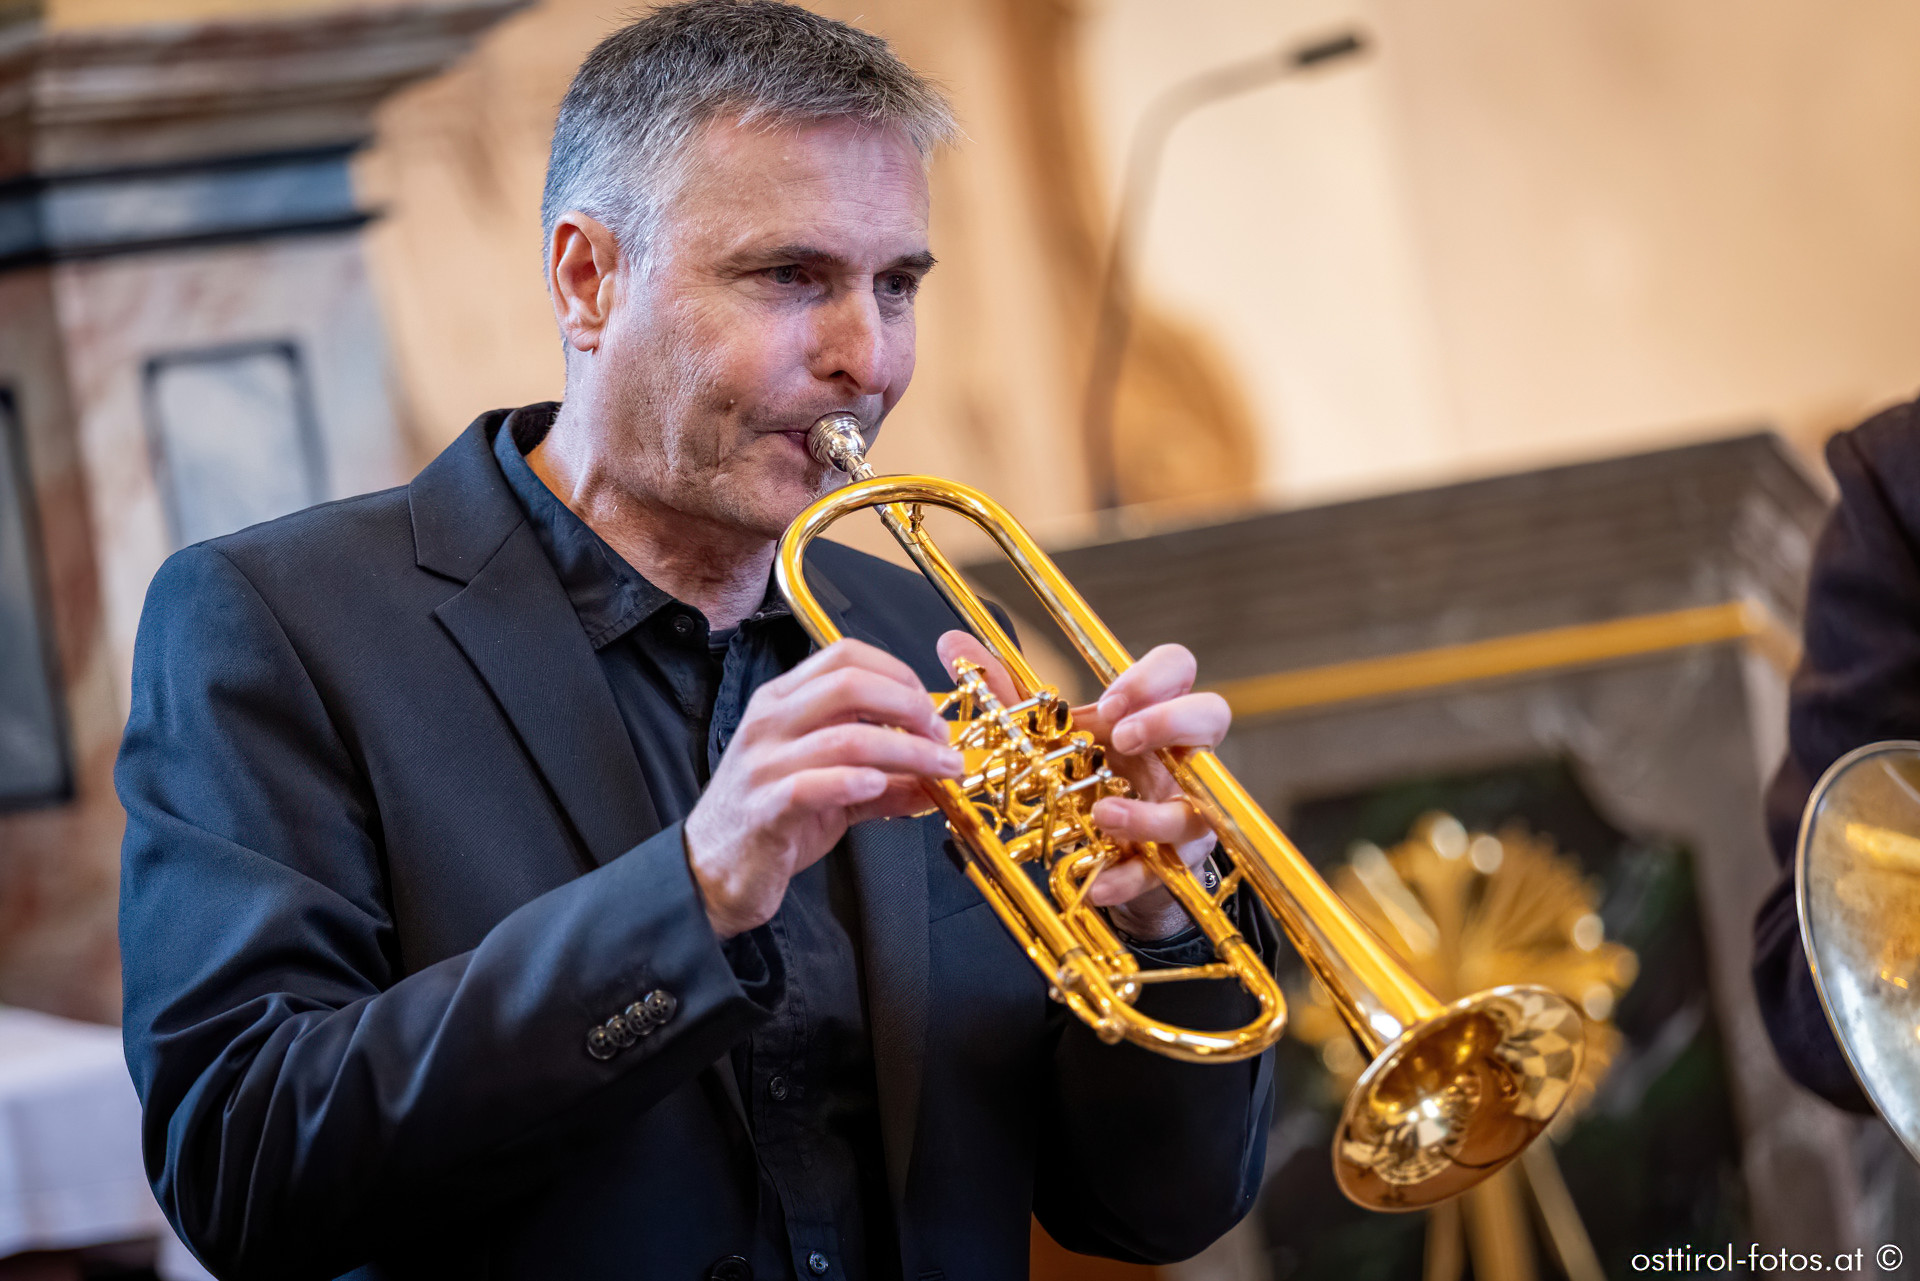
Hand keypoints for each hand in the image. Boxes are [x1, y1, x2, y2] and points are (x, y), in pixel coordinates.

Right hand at [684, 639, 962, 937]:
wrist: (710, 872)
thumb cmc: (769, 820)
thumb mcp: (831, 787)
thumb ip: (886, 778)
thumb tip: (939, 774)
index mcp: (782, 702)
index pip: (844, 656)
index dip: (898, 674)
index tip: (930, 708)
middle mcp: (770, 722)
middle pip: (849, 685)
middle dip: (910, 706)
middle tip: (941, 738)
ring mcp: (764, 764)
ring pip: (845, 737)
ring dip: (906, 751)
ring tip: (939, 770)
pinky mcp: (764, 809)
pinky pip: (812, 785)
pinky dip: (856, 782)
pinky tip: (882, 788)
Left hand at [934, 632, 1228, 940]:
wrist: (1106, 856)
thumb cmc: (1085, 780)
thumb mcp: (1045, 737)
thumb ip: (1003, 692)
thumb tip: (951, 642)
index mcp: (1148, 714)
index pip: (1177, 667)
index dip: (1154, 677)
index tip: (1111, 702)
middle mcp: (1177, 757)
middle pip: (1212, 715)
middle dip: (1174, 720)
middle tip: (1124, 737)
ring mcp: (1183, 810)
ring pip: (1200, 803)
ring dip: (1151, 813)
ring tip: (1102, 816)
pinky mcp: (1172, 864)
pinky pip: (1165, 872)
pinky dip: (1129, 879)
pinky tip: (1096, 882)